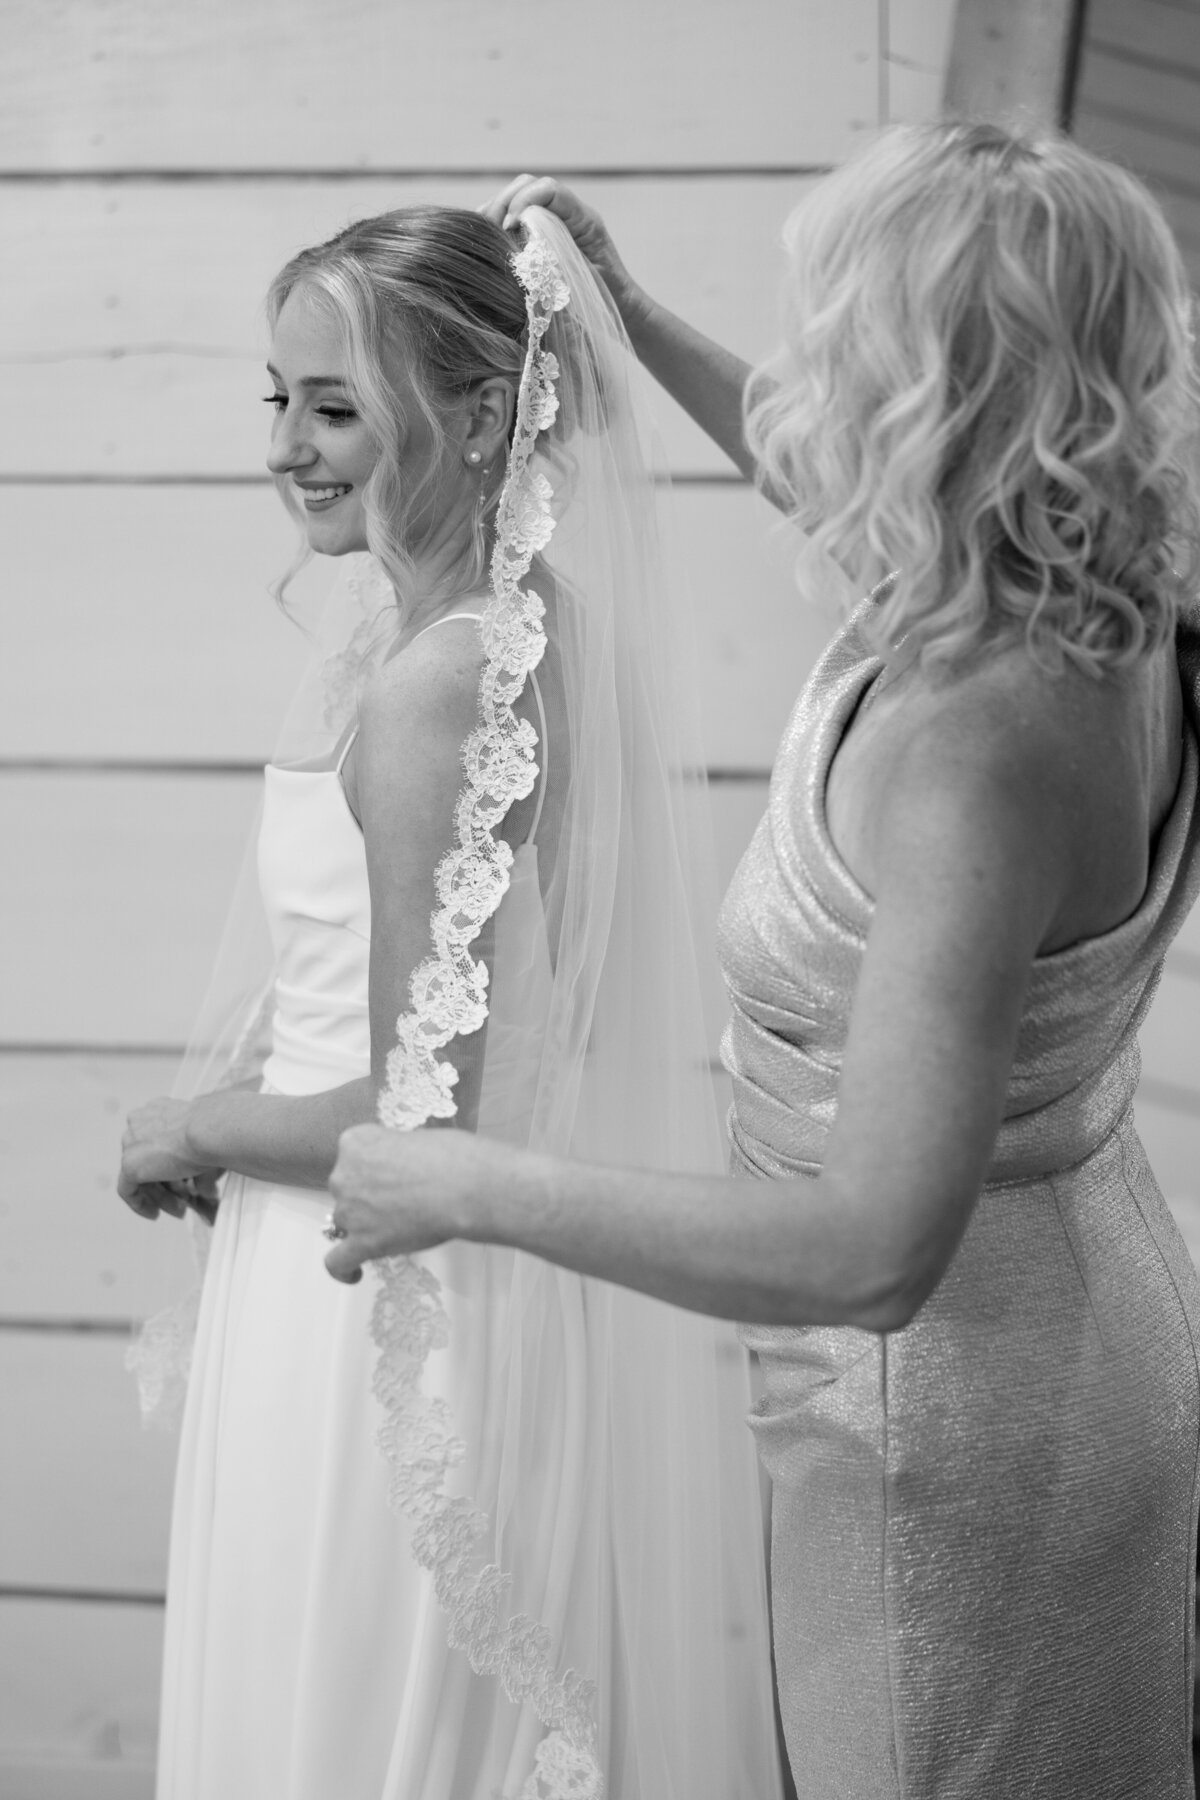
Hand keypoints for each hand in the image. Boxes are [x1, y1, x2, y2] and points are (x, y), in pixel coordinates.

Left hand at [118, 1097, 222, 1222]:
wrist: (209, 1130)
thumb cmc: (215, 1130)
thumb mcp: (207, 1142)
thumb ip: (198, 1161)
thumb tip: (204, 1188)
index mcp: (157, 1109)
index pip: (156, 1142)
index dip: (170, 1165)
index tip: (183, 1179)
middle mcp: (140, 1122)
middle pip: (148, 1160)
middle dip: (166, 1183)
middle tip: (183, 1200)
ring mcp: (132, 1143)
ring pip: (140, 1176)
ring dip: (160, 1196)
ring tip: (179, 1210)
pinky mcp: (130, 1164)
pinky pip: (127, 1190)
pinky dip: (140, 1203)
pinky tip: (154, 1214)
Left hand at [324, 1123, 480, 1282]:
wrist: (466, 1187)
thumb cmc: (452, 1157)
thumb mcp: (415, 1138)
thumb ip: (395, 1154)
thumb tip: (400, 1169)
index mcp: (355, 1142)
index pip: (353, 1157)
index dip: (374, 1167)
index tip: (391, 1173)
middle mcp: (343, 1175)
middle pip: (347, 1190)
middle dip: (368, 1196)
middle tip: (401, 1200)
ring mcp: (350, 1211)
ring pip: (346, 1223)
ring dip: (365, 1226)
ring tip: (398, 1229)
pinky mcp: (362, 1243)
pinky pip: (338, 1263)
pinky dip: (344, 1270)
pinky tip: (355, 1272)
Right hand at [481, 175, 641, 320]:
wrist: (620, 304)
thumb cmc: (605, 296)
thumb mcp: (582, 283)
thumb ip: (557, 263)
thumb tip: (523, 249)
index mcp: (584, 220)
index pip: (550, 190)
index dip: (524, 201)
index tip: (509, 226)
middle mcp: (569, 213)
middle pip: (528, 184)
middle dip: (505, 201)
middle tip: (492, 228)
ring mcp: (554, 219)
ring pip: (518, 196)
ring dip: (497, 210)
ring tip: (485, 234)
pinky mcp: (542, 231)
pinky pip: (516, 215)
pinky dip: (498, 222)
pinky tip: (489, 240)